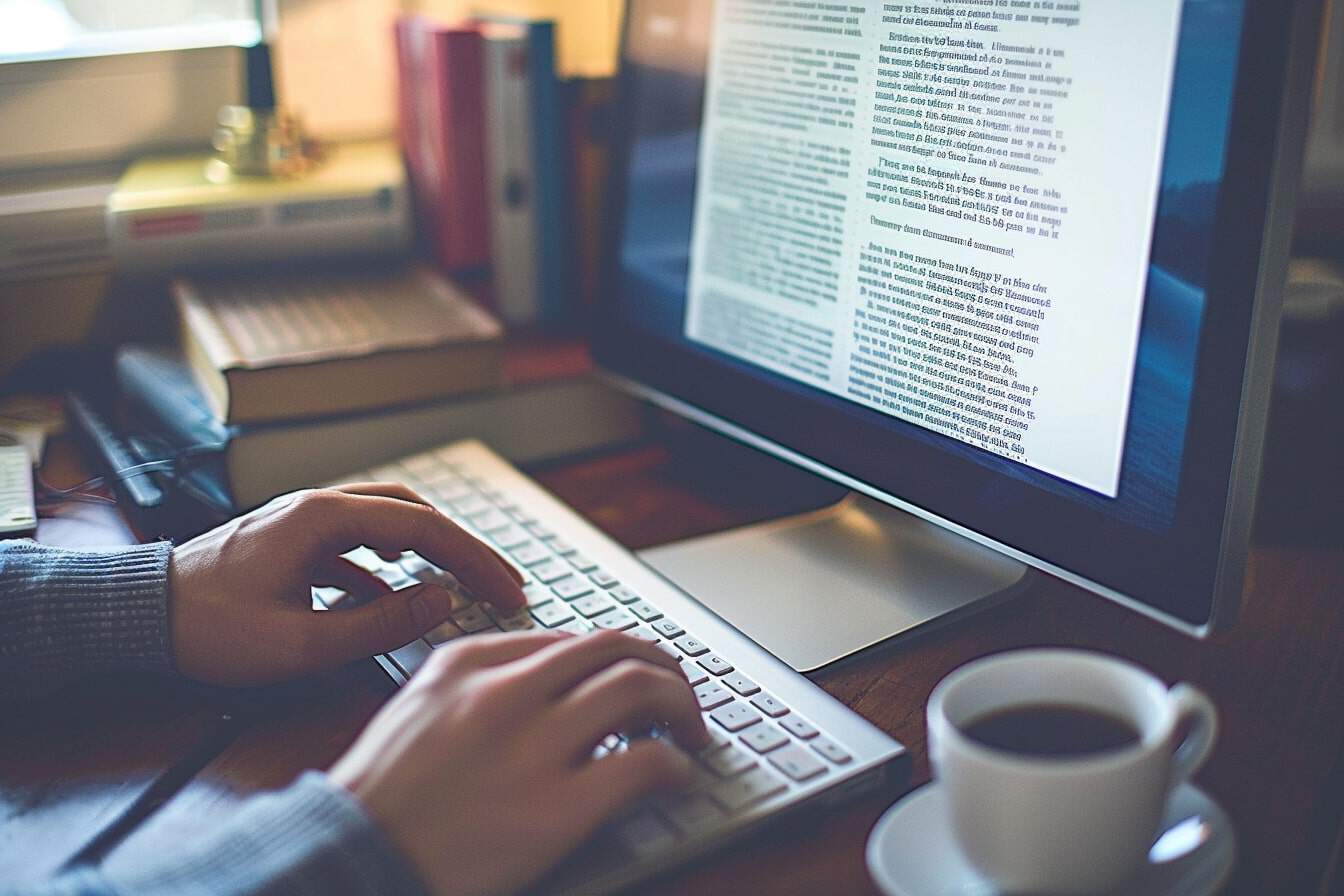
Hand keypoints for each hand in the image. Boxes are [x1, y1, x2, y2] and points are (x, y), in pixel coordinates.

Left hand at [168, 483, 524, 684]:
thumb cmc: (211, 629)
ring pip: (387, 519)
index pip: (424, 527)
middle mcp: (318, 505)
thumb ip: (378, 624)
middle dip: (463, 547)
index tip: (509, 590)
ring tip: (462, 582)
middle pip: (413, 513)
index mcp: (324, 518)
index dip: (475, 559)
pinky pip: (356, 541)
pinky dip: (389, 563)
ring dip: (429, 548)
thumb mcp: (301, 644)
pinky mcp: (289, 541)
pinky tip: (395, 595)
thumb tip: (442, 603)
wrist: (136, 616)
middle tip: (501, 581)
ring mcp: (302, 520)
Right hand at [329, 629, 710, 895]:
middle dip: (661, 668)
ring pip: (640, 688)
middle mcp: (504, 691)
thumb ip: (474, 687)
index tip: (631, 677)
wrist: (351, 864)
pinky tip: (676, 776)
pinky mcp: (557, 809)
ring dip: (681, 705)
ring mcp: (532, 746)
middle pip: (614, 649)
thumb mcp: (414, 712)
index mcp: (465, 663)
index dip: (613, 659)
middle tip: (679, 694)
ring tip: (691, 731)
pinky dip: (675, 765)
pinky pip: (645, 764)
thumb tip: (546, 685)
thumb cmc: (377, 802)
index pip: (567, 640)